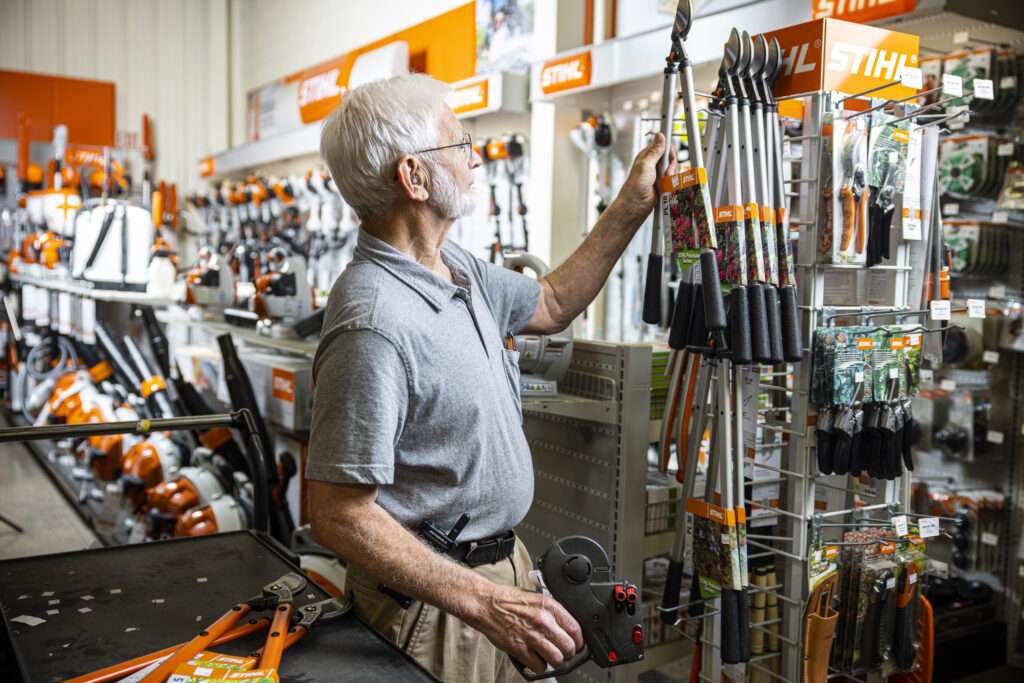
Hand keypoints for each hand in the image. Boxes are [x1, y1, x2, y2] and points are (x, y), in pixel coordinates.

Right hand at [469, 583, 583, 674]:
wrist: (486, 604)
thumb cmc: (508, 600)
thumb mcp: (536, 597)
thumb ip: (552, 610)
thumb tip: (566, 623)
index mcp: (550, 607)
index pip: (576, 629)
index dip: (579, 640)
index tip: (577, 643)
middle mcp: (543, 622)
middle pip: (570, 647)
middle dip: (569, 652)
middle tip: (564, 651)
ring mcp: (532, 636)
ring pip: (557, 659)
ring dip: (555, 660)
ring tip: (549, 655)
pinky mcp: (520, 649)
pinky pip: (539, 666)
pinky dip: (538, 665)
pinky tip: (535, 658)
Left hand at [613, 132, 676, 222]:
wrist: (635, 206)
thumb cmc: (634, 188)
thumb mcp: (645, 166)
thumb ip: (654, 151)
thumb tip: (660, 136)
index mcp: (647, 156)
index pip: (662, 145)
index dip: (668, 149)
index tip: (670, 155)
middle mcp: (653, 164)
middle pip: (671, 158)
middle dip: (671, 166)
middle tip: (665, 172)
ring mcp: (659, 175)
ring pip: (674, 170)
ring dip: (671, 176)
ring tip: (662, 182)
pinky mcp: (663, 184)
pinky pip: (673, 180)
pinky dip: (671, 184)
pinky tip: (665, 188)